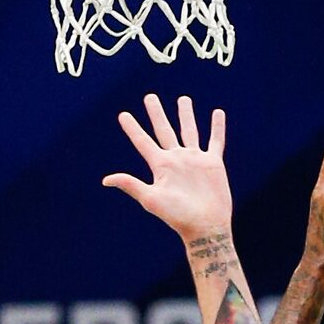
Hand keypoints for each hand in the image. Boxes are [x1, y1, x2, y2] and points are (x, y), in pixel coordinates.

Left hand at [103, 94, 231, 240]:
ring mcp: (195, 160)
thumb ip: (131, 185)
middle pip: (164, 130)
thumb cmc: (177, 216)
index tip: (123, 115)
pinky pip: (216, 140)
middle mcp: (176, 159)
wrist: (205, 226)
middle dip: (157, 113)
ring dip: (186, 114)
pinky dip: (217, 127)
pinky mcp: (213, 163)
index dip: (132, 128)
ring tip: (183, 99)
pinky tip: (217, 113)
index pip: (143, 142)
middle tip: (150, 96)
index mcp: (160, 166)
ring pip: (189, 130)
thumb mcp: (151, 199)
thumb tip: (106, 180)